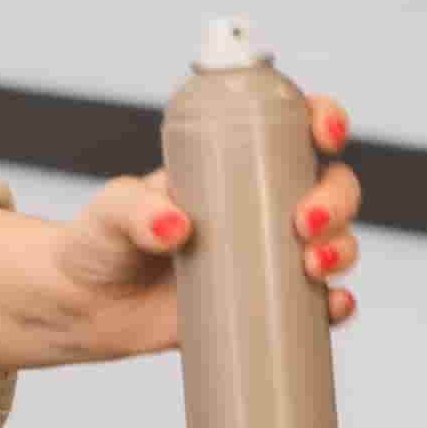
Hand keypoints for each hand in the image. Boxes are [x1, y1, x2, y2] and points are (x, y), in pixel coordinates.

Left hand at [0, 95, 362, 380]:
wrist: (84, 307)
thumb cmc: (97, 242)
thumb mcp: (109, 213)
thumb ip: (134, 211)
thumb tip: (175, 226)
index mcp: (230, 161)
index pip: (292, 127)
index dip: (324, 120)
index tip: (324, 133)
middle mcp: (260, 203)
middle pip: (329, 185)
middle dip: (336, 199)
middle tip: (305, 224)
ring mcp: (267, 254)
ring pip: (334, 239)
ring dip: (342, 248)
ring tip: (311, 268)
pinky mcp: (265, 303)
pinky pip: (319, 302)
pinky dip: (337, 303)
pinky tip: (334, 307)